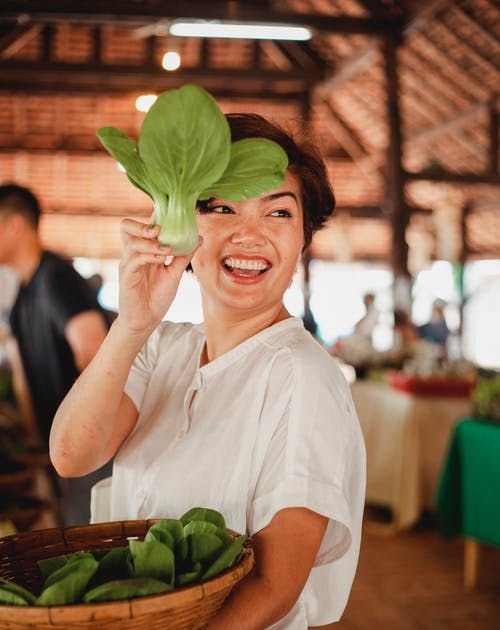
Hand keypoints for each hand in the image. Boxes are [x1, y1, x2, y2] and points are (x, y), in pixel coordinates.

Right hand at [116, 219, 200, 335]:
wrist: (146, 321)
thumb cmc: (156, 297)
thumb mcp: (174, 274)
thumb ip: (183, 256)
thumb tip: (199, 238)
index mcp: (143, 251)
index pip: (142, 226)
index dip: (153, 217)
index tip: (172, 215)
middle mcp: (133, 254)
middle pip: (126, 226)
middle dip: (142, 224)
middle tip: (160, 230)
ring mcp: (128, 264)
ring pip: (132, 242)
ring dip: (151, 243)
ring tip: (167, 249)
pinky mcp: (127, 277)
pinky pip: (134, 260)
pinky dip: (149, 256)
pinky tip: (162, 260)